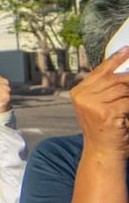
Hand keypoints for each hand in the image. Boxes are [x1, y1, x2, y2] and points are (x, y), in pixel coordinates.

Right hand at [70, 45, 128, 160]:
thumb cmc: (106, 130)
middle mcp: (82, 96)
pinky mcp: (104, 113)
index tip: (128, 49)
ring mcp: (91, 104)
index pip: (100, 71)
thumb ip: (106, 89)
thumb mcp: (101, 106)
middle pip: (116, 79)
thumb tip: (123, 70)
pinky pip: (128, 102)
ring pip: (124, 89)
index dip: (116, 59)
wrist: (103, 153)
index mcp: (79, 92)